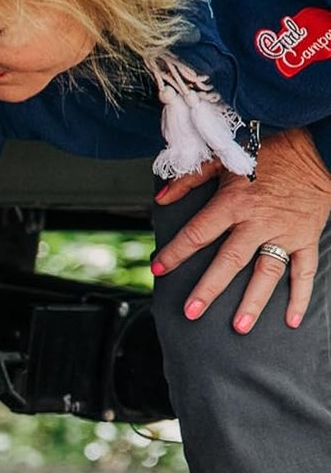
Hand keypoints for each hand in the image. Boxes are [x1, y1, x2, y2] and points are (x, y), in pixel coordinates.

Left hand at [152, 127, 330, 331]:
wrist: (314, 145)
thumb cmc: (264, 152)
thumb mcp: (223, 159)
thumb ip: (190, 179)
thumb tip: (160, 197)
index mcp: (234, 202)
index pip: (198, 232)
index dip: (176, 252)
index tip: (158, 269)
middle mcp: (259, 221)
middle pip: (230, 260)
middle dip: (210, 288)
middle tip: (192, 312)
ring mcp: (285, 231)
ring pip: (267, 271)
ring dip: (254, 301)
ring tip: (239, 327)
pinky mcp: (307, 236)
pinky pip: (305, 270)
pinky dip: (301, 296)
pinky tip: (292, 320)